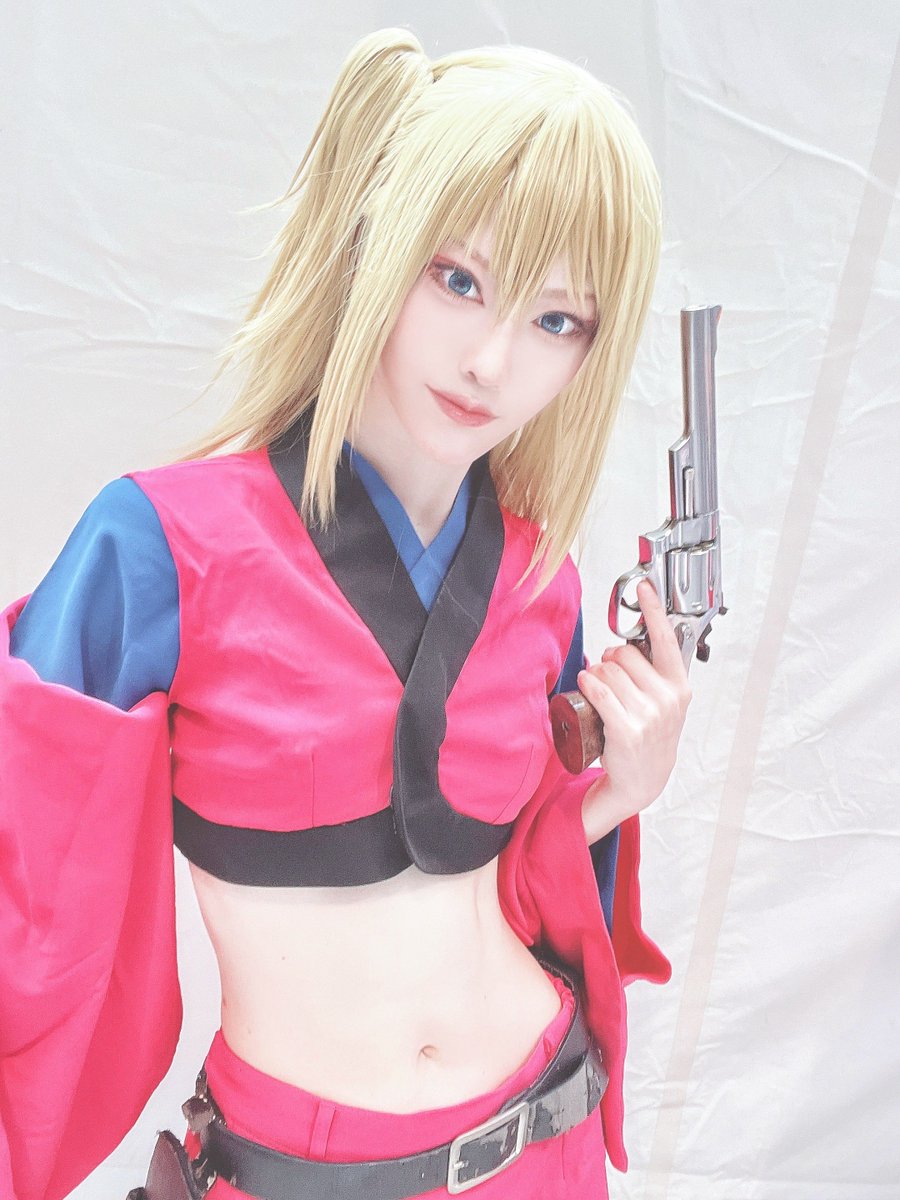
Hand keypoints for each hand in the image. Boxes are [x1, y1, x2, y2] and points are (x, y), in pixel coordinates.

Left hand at [578, 578, 691, 835]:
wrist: (644, 778)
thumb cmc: (651, 734)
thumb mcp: (665, 701)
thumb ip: (655, 672)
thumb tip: (629, 642)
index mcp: (679, 685)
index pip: (666, 639)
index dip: (654, 610)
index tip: (646, 586)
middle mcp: (668, 698)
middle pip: (624, 653)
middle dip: (610, 659)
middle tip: (610, 675)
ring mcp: (649, 715)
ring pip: (608, 671)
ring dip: (596, 674)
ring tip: (600, 689)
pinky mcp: (627, 729)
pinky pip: (599, 690)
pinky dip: (588, 683)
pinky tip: (587, 686)